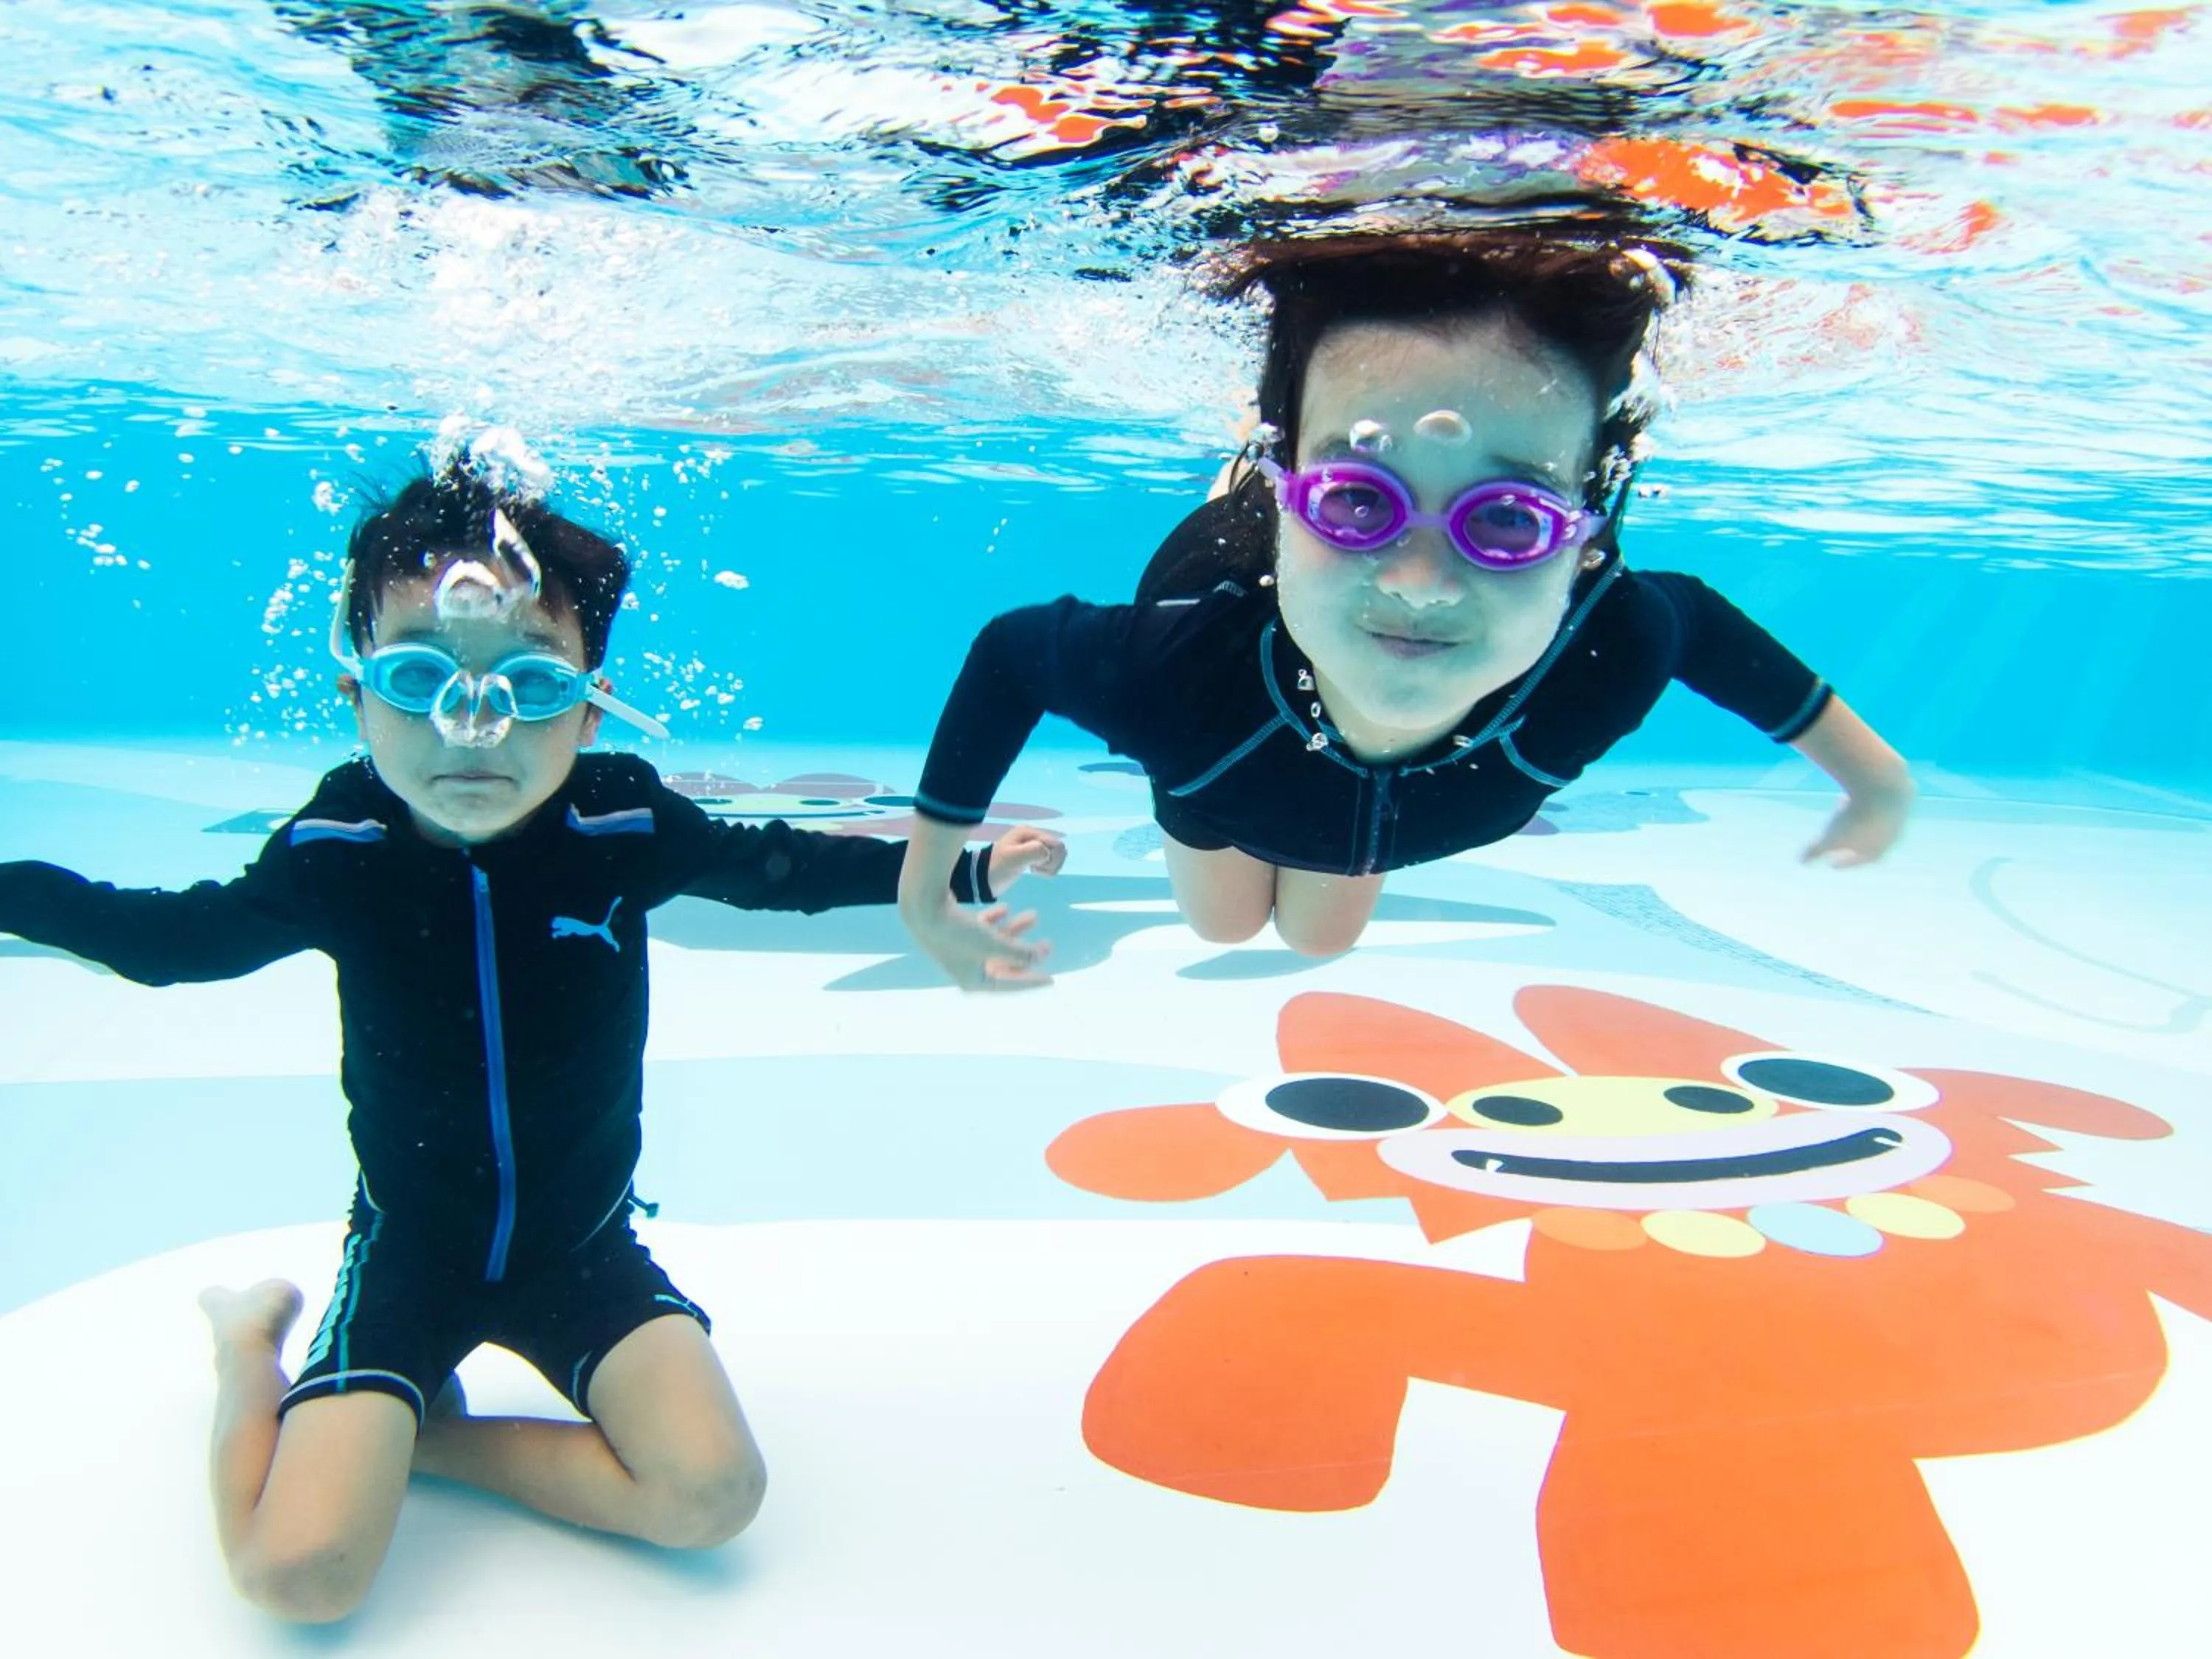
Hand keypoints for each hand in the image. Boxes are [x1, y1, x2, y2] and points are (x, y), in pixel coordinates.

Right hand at [905, 896, 1052, 990]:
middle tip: (1047, 943)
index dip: (1032, 981)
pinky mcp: (956, 932)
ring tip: (1033, 915)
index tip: (1052, 979)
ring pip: (995, 943)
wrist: (925, 908)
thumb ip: (1019, 953)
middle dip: (1026, 952)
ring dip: (1014, 930)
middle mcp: (967, 969)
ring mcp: (961, 951)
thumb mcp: (994, 945)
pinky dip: (994, 921)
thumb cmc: (959, 933)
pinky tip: (1005, 908)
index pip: (1009, 985)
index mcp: (974, 982)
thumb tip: (1038, 958)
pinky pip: (982, 931)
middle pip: (1004, 964)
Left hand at [987, 825, 1066, 892]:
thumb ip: (1034, 851)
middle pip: (1058, 849)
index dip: (1051, 858)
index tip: (1036, 866)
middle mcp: (1033, 835)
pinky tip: (1034, 871)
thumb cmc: (998, 868)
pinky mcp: (1033, 855)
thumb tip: (1047, 853)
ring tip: (1034, 870)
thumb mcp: (1015, 858)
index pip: (1057, 844)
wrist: (984, 879)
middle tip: (1035, 869)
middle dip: (1051, 862)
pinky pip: (1050, 860)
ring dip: (1049, 866)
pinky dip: (1046, 869)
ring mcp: (1034, 845)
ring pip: (1056, 855)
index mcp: (1029, 832)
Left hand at [1802, 784, 1911, 868]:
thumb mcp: (1830, 837)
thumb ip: (1815, 851)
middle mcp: (1893, 835)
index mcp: (1877, 850)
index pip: (1860, 861)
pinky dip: (1866, 797)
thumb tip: (1801, 861)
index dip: (1845, 862)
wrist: (1885, 788)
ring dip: (1858, 813)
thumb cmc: (1855, 818)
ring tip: (1841, 802)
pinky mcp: (1902, 796)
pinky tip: (1856, 789)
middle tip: (1837, 832)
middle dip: (1851, 836)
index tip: (1832, 863)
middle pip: (1870, 840)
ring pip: (1876, 817)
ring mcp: (1899, 815)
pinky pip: (1881, 798)